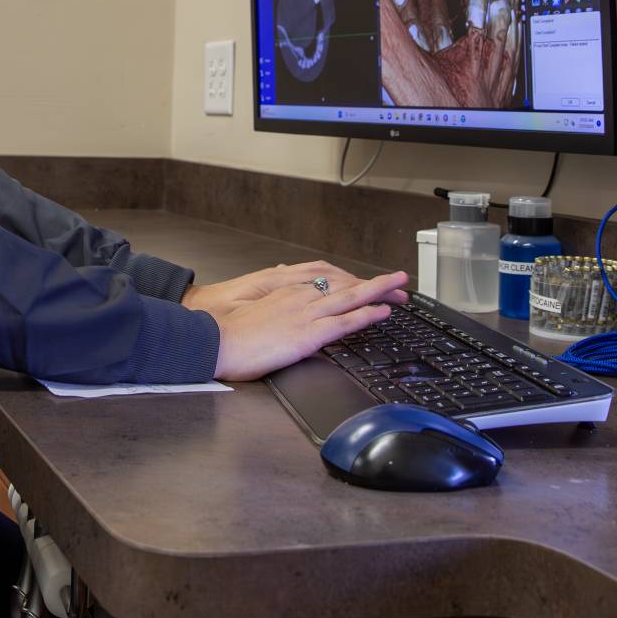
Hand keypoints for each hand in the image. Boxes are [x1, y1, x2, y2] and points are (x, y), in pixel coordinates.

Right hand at [183, 261, 407, 318]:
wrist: (215, 341)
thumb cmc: (226, 330)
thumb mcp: (251, 307)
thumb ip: (270, 295)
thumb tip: (278, 276)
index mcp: (286, 292)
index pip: (327, 282)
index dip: (351, 282)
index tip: (368, 283)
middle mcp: (300, 297)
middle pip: (345, 284)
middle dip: (374, 281)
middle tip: (399, 278)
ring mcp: (305, 314)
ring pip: (350, 297)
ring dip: (379, 290)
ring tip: (401, 286)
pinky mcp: (307, 334)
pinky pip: (344, 321)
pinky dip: (366, 314)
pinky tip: (383, 312)